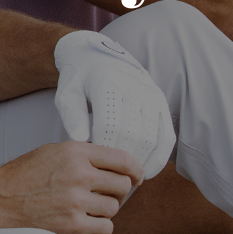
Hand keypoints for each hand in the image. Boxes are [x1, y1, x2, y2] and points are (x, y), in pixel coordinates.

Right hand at [0, 139, 140, 233]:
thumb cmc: (21, 178)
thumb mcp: (51, 152)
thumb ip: (81, 155)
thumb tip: (113, 163)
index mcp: (74, 152)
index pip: (121, 159)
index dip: (135, 169)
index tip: (137, 177)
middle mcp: (78, 174)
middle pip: (122, 185)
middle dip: (117, 191)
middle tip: (105, 194)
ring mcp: (76, 201)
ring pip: (114, 208)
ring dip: (105, 210)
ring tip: (88, 208)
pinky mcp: (73, 225)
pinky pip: (106, 227)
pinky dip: (100, 226)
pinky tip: (87, 221)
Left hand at [52, 29, 175, 178]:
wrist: (97, 54)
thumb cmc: (79, 79)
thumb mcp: (66, 91)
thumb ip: (71, 114)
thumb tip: (80, 141)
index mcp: (107, 81)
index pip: (109, 123)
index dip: (102, 148)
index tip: (93, 165)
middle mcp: (133, 86)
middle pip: (131, 133)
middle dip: (120, 160)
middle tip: (108, 178)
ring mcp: (151, 94)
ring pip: (151, 137)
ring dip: (140, 162)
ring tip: (125, 180)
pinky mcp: (161, 102)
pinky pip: (166, 136)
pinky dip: (159, 157)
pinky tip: (147, 172)